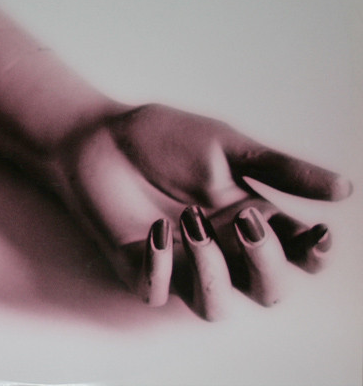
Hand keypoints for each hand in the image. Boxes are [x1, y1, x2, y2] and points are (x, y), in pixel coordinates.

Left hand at [53, 104, 351, 319]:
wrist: (102, 134)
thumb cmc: (163, 137)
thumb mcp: (225, 146)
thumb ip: (279, 169)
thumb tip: (345, 188)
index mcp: (245, 217)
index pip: (296, 255)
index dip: (314, 254)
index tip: (317, 233)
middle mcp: (219, 246)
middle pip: (265, 289)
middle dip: (264, 262)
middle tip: (244, 218)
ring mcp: (178, 260)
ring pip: (214, 305)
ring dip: (211, 269)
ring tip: (190, 218)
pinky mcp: (138, 265)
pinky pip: (156, 292)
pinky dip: (160, 267)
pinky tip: (158, 228)